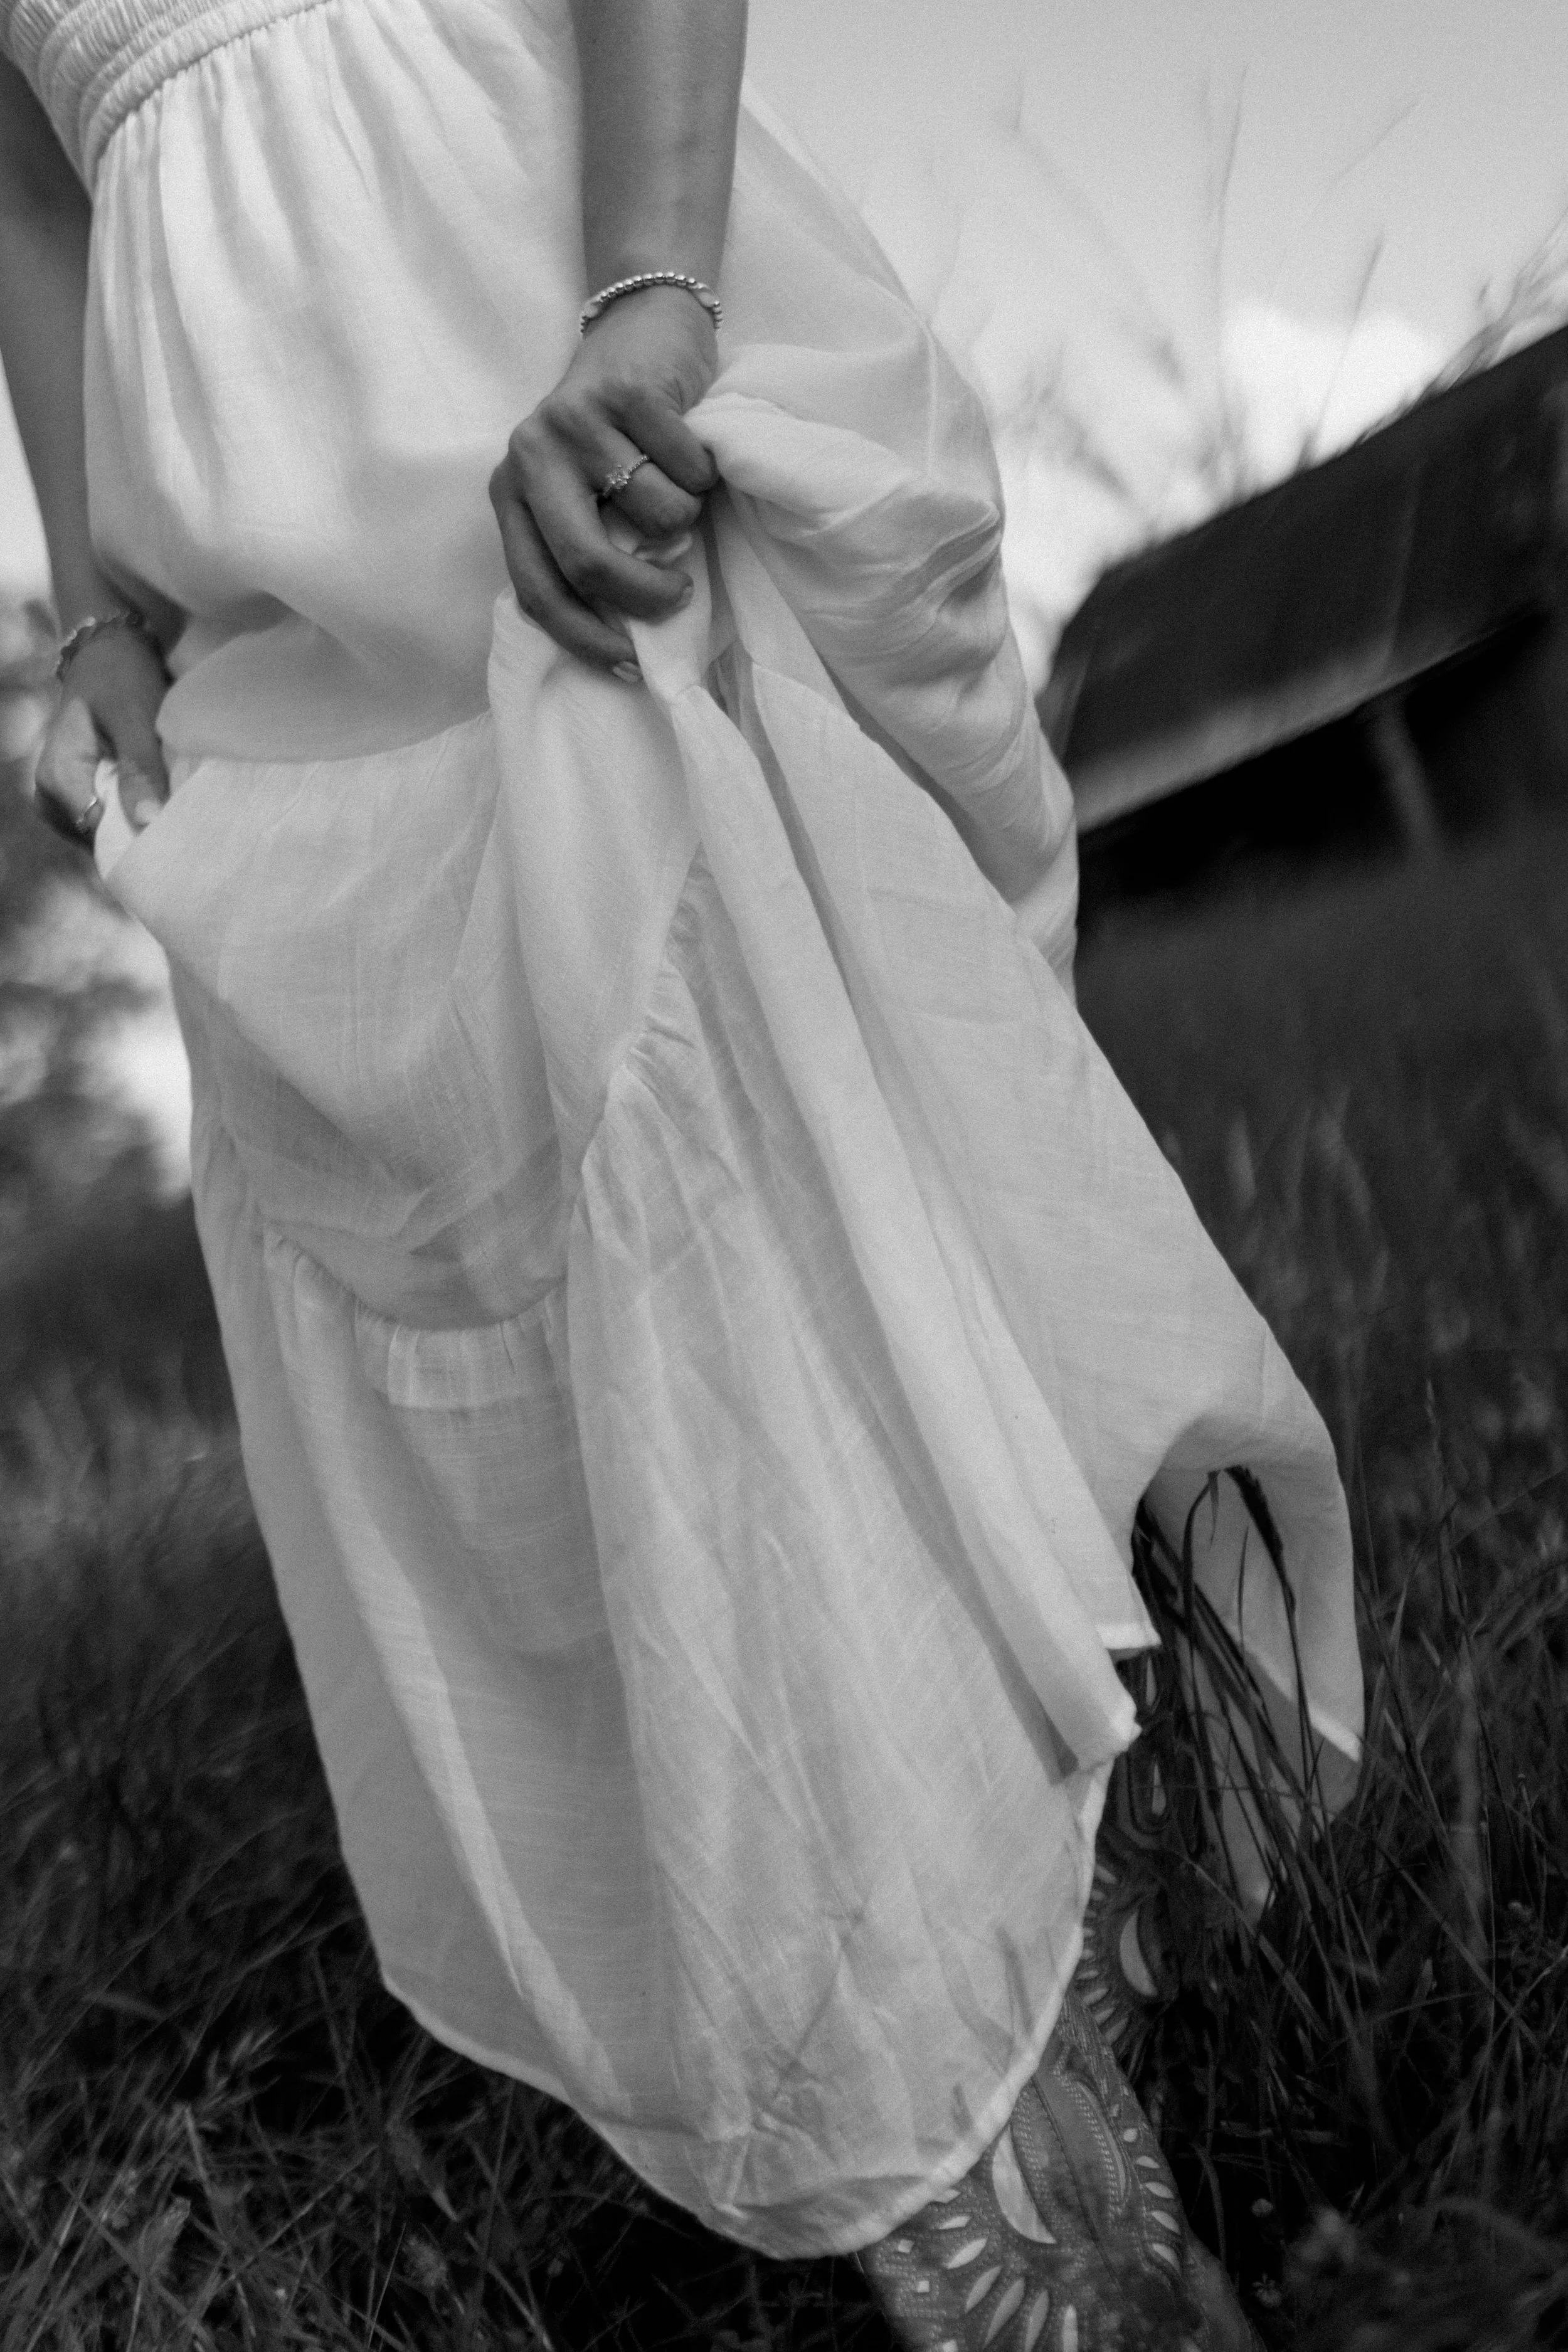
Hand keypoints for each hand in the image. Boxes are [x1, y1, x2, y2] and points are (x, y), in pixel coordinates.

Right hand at [33, 625, 169, 846]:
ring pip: (109, 832)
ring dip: (141, 823)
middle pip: (103, 839)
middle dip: (142, 833)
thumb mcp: (136, 717)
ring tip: (174, 808)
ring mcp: (63, 798)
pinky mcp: (80, 794)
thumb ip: (140, 768)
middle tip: (185, 823)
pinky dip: (135, 812)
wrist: (109, 652)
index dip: (140, 839)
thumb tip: (145, 822)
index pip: (100, 834)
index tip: (180, 835)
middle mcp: (52, 795)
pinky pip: (111, 818)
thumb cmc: (121, 677)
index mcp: (58, 778)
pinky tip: (159, 801)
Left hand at [489, 285, 719, 672]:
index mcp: (511, 491)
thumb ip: (582, 545)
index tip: (628, 666)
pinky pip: (689, 469)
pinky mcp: (629, 392)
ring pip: (658, 517)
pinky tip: (692, 447)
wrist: (642, 326)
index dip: (583, 638)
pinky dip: (705, 470)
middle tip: (677, 596)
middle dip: (644, 596)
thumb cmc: (618, 431)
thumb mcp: (582, 491)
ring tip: (681, 485)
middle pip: (589, 563)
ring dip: (688, 514)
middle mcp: (532, 454)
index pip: (536, 588)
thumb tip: (620, 636)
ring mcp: (579, 420)